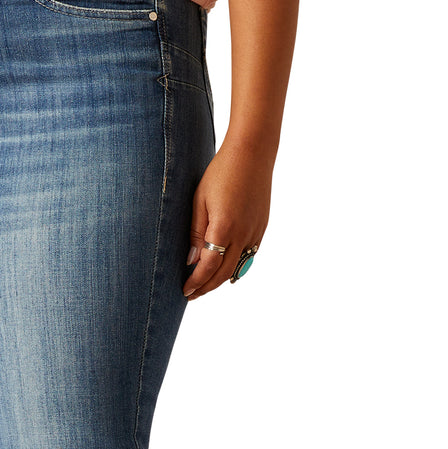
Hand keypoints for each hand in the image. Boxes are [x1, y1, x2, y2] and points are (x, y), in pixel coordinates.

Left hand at [182, 139, 272, 299]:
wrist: (252, 153)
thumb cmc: (221, 173)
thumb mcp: (199, 201)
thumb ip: (196, 232)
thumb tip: (190, 260)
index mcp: (224, 228)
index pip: (208, 267)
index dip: (196, 282)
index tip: (185, 291)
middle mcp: (243, 234)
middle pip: (223, 273)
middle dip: (206, 287)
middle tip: (192, 295)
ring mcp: (255, 231)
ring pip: (238, 267)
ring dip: (221, 280)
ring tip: (205, 285)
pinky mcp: (262, 226)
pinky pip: (249, 255)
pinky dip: (236, 267)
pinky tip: (225, 269)